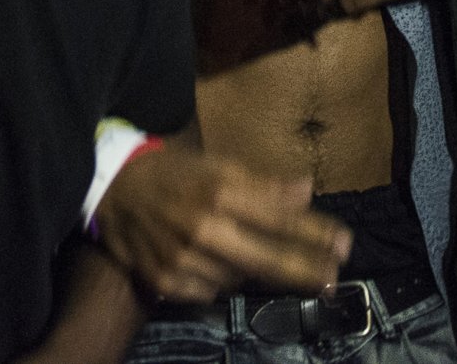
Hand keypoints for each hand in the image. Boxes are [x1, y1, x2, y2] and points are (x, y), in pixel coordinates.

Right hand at [92, 144, 350, 300]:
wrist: (112, 189)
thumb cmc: (174, 172)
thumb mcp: (218, 164)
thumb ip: (262, 183)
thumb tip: (306, 191)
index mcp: (219, 191)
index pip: (279, 218)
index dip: (315, 233)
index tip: (344, 244)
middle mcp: (203, 229)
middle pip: (266, 260)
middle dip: (304, 270)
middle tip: (331, 278)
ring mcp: (183, 260)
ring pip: (238, 279)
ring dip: (255, 272)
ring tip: (263, 261)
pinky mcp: (165, 282)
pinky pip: (210, 292)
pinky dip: (220, 281)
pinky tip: (218, 265)